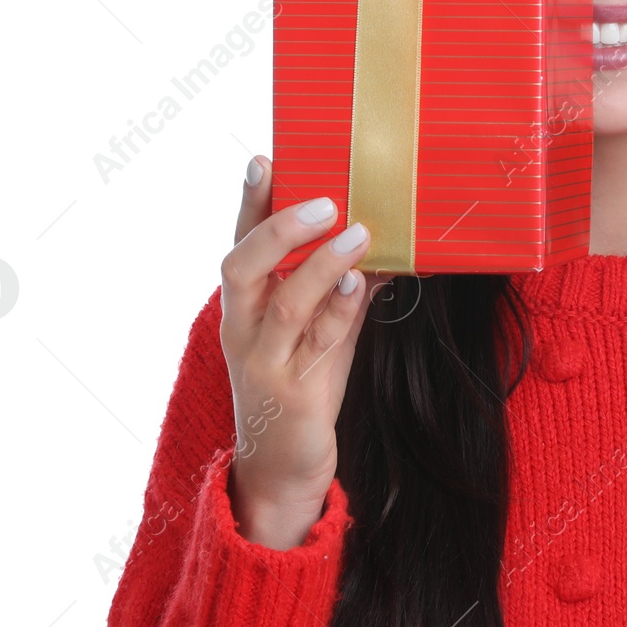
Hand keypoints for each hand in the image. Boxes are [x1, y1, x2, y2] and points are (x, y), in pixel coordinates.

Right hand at [219, 156, 391, 547]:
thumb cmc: (302, 386)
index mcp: (244, 304)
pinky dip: (339, 310)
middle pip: (242, 266)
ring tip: (359, 234)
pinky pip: (315, 344)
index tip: (263, 158)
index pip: (240, 242)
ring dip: (322, 265)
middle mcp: (243, 328)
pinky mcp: (291, 393)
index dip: (250, 202)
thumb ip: (344, 287)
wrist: (282, 468)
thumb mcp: (322, 329)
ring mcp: (263, 361)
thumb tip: (386, 240)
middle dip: (280, 228)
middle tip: (324, 200)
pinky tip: (362, 284)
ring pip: (283, 304)